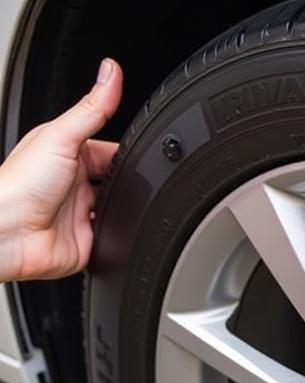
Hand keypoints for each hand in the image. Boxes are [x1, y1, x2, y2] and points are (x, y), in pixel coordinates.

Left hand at [0, 58, 122, 281]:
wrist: (9, 232)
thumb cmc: (20, 184)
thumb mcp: (60, 136)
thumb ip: (91, 109)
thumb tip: (110, 73)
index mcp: (67, 155)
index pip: (109, 150)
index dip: (128, 150)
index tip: (146, 148)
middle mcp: (75, 184)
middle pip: (117, 181)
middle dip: (129, 182)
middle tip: (135, 181)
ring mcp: (82, 214)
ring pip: (119, 210)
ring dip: (125, 209)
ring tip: (124, 205)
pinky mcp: (88, 240)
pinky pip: (115, 237)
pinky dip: (121, 235)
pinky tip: (118, 228)